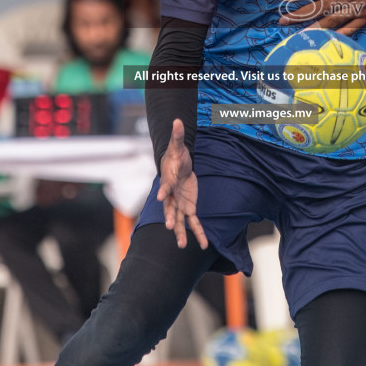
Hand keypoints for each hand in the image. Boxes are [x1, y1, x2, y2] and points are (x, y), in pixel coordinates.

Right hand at [156, 120, 206, 249]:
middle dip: (170, 217)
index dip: (164, 190)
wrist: (178, 166)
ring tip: (184, 246)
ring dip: (182, 232)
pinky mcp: (188, 206)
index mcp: (168, 180)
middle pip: (169, 208)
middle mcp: (172, 195)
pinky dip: (198, 232)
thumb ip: (178, 136)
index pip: (165, 185)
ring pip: (179, 219)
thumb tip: (178, 120)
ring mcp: (179, 203)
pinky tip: (203, 244)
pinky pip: (193, 221)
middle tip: (169, 227)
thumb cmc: (177, 156)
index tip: (161, 198)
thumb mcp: (179, 146)